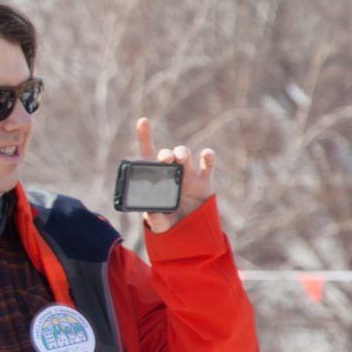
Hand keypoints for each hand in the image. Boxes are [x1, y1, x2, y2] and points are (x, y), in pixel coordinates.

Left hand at [135, 117, 217, 232]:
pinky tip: (206, 154)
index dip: (145, 136)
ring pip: (186, 156)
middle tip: (164, 159)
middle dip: (166, 153)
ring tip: (180, 159)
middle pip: (168, 155)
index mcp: (155, 178)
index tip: (143, 120)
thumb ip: (154, 220)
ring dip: (183, 153)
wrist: (189, 231)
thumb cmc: (168, 222)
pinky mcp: (204, 182)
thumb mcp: (159, 224)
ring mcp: (188, 175)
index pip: (147, 154)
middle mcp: (171, 172)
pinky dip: (208, 157)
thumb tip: (151, 214)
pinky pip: (207, 166)